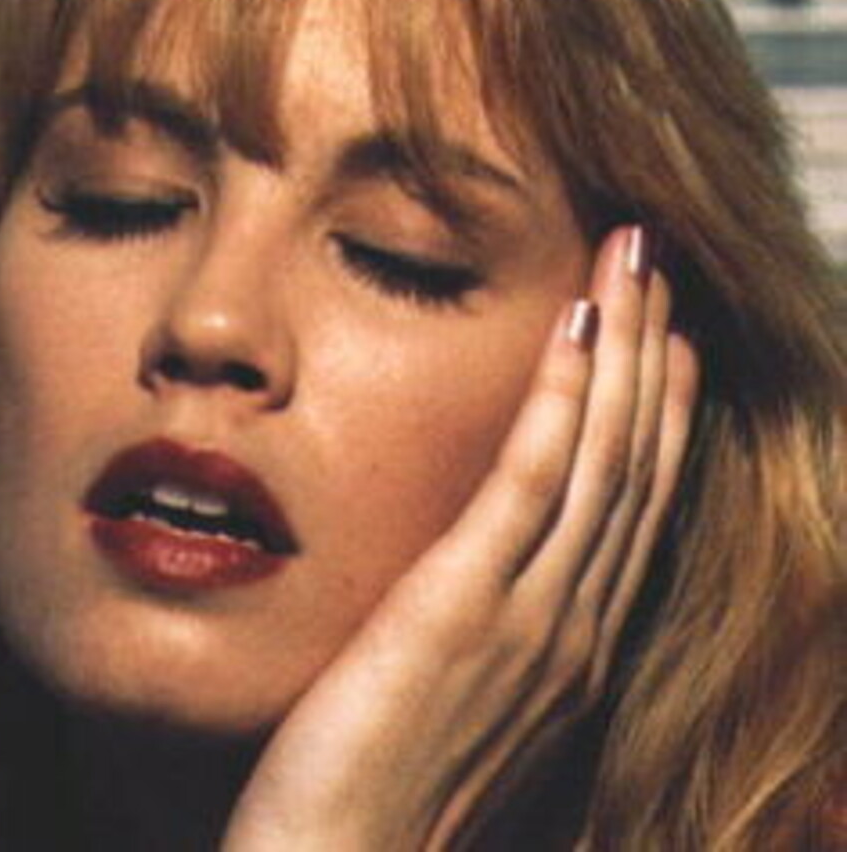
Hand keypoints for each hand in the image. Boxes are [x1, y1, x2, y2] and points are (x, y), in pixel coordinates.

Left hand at [221, 226, 700, 850]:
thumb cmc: (381, 788)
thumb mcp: (454, 695)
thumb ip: (481, 628)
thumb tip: (472, 571)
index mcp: (570, 642)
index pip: (632, 503)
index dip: (657, 411)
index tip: (665, 339)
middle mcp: (572, 623)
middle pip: (633, 460)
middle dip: (652, 349)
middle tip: (656, 261)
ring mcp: (530, 615)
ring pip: (601, 455)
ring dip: (623, 346)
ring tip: (633, 257)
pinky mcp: (465, 606)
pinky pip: (533, 482)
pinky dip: (563, 399)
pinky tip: (576, 325)